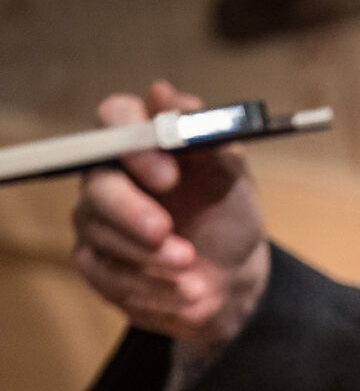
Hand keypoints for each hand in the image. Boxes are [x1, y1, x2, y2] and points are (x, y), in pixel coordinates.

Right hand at [70, 81, 269, 353]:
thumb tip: (164, 95)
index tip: (169, 175)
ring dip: (151, 260)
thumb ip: (202, 134)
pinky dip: (149, 289)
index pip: (115, 119)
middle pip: (97, 185)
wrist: (232, 275)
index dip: (136, 145)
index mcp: (138, 140)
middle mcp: (107, 174)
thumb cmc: (226, 213)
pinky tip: (182, 294)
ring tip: (194, 276)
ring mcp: (96, 220)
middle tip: (165, 232)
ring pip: (102, 235)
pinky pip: (108, 277)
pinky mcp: (96, 264)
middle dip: (131, 212)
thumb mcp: (229, 173)